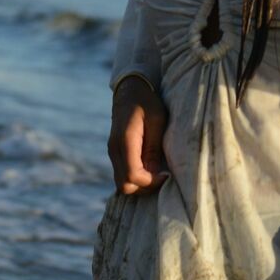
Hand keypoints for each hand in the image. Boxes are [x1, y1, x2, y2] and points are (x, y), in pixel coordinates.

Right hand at [108, 77, 168, 195]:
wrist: (130, 91)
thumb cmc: (147, 102)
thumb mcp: (157, 120)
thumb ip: (154, 148)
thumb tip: (155, 174)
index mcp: (125, 140)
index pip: (133, 175)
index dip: (151, 182)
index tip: (166, 175)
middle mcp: (114, 150)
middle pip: (124, 186)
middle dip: (145, 188)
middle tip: (162, 178)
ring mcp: (113, 154)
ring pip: (122, 185)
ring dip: (140, 186)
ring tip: (157, 175)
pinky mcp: (116, 155)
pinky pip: (122, 177)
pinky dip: (135, 180)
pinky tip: (149, 172)